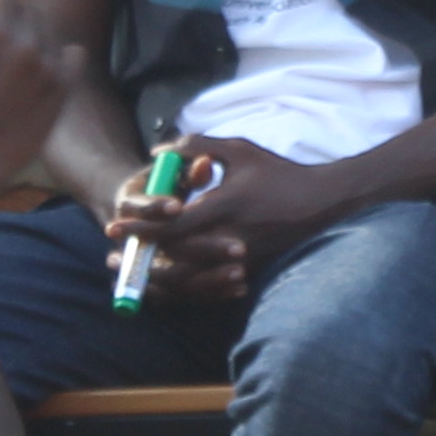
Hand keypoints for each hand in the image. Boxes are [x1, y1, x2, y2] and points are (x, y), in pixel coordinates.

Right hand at [0, 0, 70, 194]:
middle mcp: (26, 42)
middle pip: (29, 12)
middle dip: (12, 24)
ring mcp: (49, 66)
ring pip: (49, 33)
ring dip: (34, 40)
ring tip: (14, 67)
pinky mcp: (63, 89)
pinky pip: (74, 55)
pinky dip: (61, 57)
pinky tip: (41, 71)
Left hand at [108, 136, 333, 307]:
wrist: (321, 203)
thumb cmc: (277, 172)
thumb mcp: (238, 150)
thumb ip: (196, 146)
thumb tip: (158, 151)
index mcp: (226, 205)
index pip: (173, 225)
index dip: (140, 228)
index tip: (113, 226)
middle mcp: (232, 237)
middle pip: (175, 258)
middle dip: (141, 257)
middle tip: (113, 254)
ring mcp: (241, 259)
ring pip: (190, 280)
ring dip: (156, 279)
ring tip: (132, 273)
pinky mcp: (248, 271)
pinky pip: (207, 287)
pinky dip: (182, 289)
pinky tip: (162, 285)